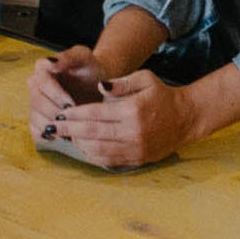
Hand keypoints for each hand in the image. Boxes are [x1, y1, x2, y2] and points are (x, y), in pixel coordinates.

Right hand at [26, 46, 105, 143]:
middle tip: (74, 119)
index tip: (72, 103)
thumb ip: (68, 56)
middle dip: (56, 113)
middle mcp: (34, 85)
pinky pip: (37, 131)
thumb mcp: (84, 58)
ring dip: (54, 126)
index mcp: (41, 67)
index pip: (42, 83)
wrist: (96, 86)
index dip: (56, 95)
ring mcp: (34, 103)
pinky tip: (65, 135)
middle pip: (37, 102)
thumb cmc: (90, 70)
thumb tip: (50, 63)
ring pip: (36, 118)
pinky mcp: (38, 120)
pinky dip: (50, 136)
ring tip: (71, 128)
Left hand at [57, 70, 195, 168]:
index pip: (96, 114)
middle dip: (70, 130)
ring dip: (79, 144)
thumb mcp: (144, 78)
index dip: (75, 115)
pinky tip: (82, 148)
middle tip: (53, 127)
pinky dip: (93, 156)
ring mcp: (135, 148)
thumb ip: (121, 83)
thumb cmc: (161, 95)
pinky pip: (110, 160)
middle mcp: (132, 132)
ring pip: (99, 150)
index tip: (60, 113)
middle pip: (93, 133)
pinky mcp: (138, 159)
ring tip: (65, 137)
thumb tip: (100, 87)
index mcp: (131, 111)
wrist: (185, 118)